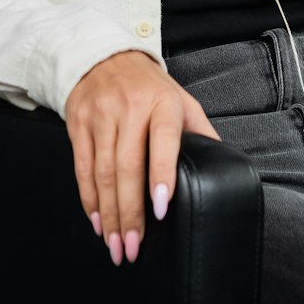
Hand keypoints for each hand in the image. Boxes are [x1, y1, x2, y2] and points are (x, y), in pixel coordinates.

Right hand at [63, 50, 219, 267]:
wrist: (105, 56)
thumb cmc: (150, 88)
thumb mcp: (182, 101)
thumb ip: (201, 133)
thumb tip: (225, 167)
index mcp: (162, 102)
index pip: (162, 140)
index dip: (161, 175)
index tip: (161, 208)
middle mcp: (130, 107)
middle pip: (127, 166)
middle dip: (130, 212)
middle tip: (133, 247)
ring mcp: (101, 114)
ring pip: (102, 172)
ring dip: (109, 214)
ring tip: (116, 244)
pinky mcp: (78, 122)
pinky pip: (81, 168)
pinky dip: (89, 199)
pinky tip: (97, 221)